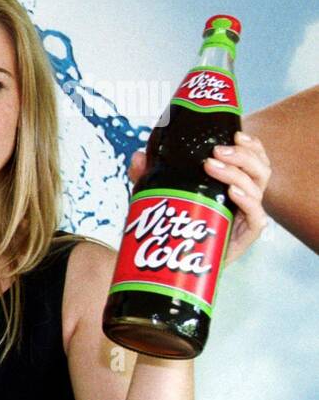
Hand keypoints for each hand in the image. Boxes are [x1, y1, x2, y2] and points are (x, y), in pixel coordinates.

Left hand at [127, 129, 271, 267]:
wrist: (176, 264)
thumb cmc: (176, 225)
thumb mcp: (159, 195)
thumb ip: (148, 177)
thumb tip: (139, 156)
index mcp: (234, 184)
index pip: (254, 159)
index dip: (251, 146)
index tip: (236, 134)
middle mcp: (245, 199)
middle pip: (259, 169)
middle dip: (242, 155)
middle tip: (216, 151)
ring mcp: (246, 218)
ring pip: (258, 188)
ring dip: (237, 173)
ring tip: (212, 166)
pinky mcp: (244, 238)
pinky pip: (257, 218)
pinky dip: (248, 202)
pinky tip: (232, 192)